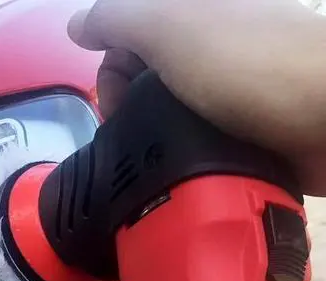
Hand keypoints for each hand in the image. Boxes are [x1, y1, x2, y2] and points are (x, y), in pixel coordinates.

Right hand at [68, 0, 325, 194]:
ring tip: (152, 162)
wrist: (325, 118)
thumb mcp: (169, 27)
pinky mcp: (242, 127)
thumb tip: (76, 27)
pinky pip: (195, 138)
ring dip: (153, 138)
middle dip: (130, 110)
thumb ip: (117, 20)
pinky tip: (179, 168)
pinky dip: (181, 154)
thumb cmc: (246, 64)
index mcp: (189, 15)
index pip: (126, 41)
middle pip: (144, 79)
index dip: (110, 73)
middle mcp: (206, 48)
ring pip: (168, 112)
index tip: (115, 108)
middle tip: (133, 140)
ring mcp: (226, 90)